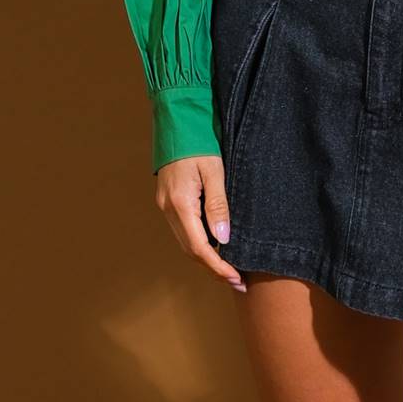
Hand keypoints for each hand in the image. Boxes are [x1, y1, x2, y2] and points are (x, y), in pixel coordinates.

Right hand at [154, 155, 245, 291]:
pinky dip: (199, 242)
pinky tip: (214, 244)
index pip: (200, 247)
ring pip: (186, 242)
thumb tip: (223, 239)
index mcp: (180, 204)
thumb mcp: (215, 171)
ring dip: (206, 257)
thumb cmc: (199, 142)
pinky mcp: (168, 201)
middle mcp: (168, 209)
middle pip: (191, 250)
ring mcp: (165, 206)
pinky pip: (183, 230)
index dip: (218, 266)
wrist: (177, 121)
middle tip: (237, 280)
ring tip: (229, 267)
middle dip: (213, 267)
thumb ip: (218, 205)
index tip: (235, 278)